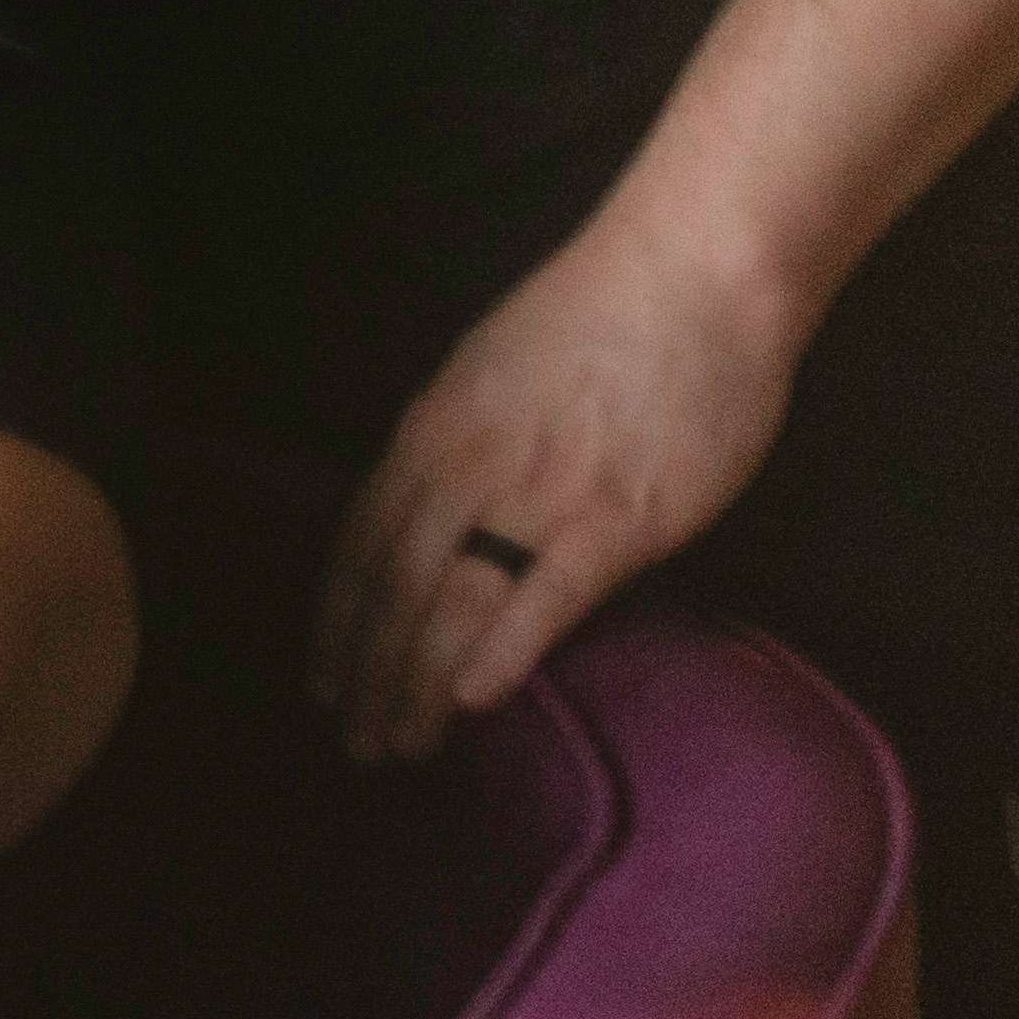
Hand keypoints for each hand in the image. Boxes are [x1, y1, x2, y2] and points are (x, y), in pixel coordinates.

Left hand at [313, 211, 805, 760]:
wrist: (692, 274)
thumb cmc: (595, 316)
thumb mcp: (485, 370)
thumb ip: (455, 442)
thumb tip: (429, 504)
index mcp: (429, 432)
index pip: (359, 545)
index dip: (338, 621)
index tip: (326, 678)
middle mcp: (466, 469)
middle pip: (393, 589)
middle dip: (369, 672)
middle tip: (358, 742)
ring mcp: (539, 494)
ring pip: (453, 603)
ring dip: (418, 681)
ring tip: (402, 744)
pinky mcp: (619, 517)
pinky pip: (548, 594)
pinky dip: (505, 648)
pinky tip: (474, 699)